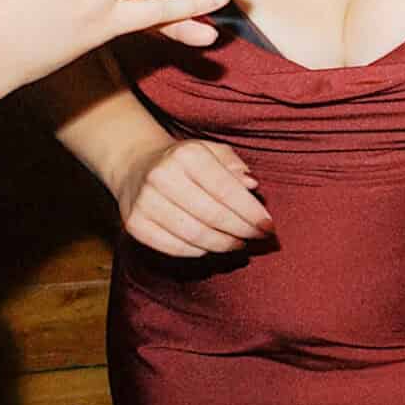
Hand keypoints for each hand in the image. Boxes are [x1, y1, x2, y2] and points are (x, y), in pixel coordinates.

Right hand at [110, 137, 273, 256]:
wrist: (137, 167)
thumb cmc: (185, 162)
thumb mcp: (211, 152)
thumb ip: (234, 166)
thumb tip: (252, 186)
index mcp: (186, 155)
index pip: (227, 190)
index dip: (251, 213)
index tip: (269, 226)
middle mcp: (162, 177)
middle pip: (213, 216)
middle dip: (242, 231)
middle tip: (258, 238)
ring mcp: (145, 202)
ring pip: (195, 236)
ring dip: (223, 245)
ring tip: (238, 243)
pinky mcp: (135, 225)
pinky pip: (174, 248)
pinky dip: (199, 252)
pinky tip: (212, 247)